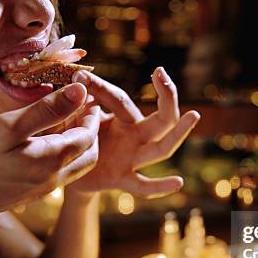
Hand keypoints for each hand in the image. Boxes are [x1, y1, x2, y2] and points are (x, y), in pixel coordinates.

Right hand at [0, 83, 99, 230]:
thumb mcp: (8, 127)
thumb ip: (47, 110)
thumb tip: (81, 91)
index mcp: (53, 161)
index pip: (88, 135)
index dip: (90, 113)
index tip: (88, 94)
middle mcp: (54, 179)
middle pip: (89, 154)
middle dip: (90, 130)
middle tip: (82, 107)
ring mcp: (41, 190)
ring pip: (74, 165)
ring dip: (77, 142)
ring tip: (64, 118)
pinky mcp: (28, 194)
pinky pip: (57, 172)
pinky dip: (61, 153)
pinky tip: (42, 138)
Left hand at [70, 67, 199, 197]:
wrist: (64, 170)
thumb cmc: (72, 135)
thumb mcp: (72, 116)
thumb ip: (75, 102)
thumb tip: (76, 81)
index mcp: (121, 117)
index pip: (119, 99)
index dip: (100, 87)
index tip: (79, 75)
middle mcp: (134, 136)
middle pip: (160, 118)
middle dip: (166, 95)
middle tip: (161, 72)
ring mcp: (133, 158)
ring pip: (162, 147)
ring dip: (178, 132)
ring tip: (194, 114)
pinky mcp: (123, 179)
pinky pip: (144, 185)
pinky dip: (161, 186)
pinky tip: (178, 182)